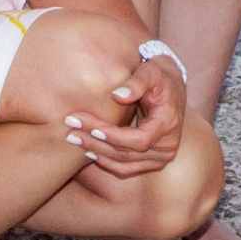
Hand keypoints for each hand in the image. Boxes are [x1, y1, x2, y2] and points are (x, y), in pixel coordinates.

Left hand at [65, 42, 187, 184]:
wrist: (170, 86)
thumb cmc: (158, 76)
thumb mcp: (150, 72)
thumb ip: (136, 82)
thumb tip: (118, 95)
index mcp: (168, 124)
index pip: (138, 139)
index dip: (112, 135)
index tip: (89, 125)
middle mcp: (167, 146)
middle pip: (126, 153)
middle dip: (96, 142)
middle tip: (70, 130)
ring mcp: (160, 157)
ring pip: (123, 164)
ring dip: (97, 153)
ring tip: (73, 139)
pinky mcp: (151, 161)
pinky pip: (125, 167)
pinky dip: (105, 161)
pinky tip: (87, 149)